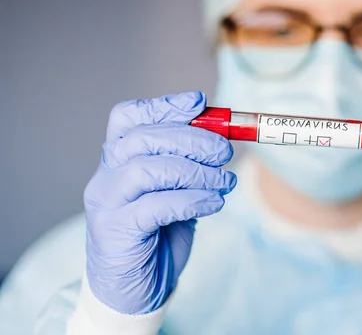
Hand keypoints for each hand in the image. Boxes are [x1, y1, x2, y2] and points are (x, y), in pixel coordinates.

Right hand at [83, 92, 235, 313]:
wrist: (134, 291)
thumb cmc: (158, 237)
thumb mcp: (177, 193)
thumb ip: (189, 166)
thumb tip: (222, 137)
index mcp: (117, 161)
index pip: (127, 117)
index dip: (163, 105)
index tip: (199, 102)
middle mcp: (105, 177)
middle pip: (142, 139)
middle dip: (191, 138)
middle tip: (225, 151)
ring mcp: (106, 204)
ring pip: (147, 169)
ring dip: (196, 171)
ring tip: (224, 181)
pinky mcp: (116, 232)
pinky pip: (156, 206)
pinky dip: (192, 199)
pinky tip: (215, 202)